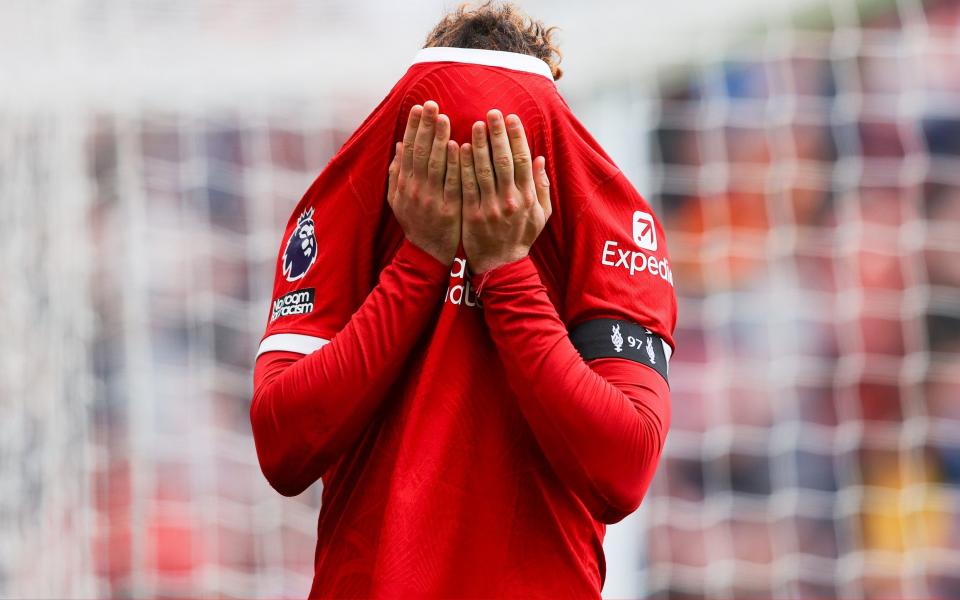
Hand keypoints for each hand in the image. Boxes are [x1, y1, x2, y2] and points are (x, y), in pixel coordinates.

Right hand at [387, 101, 462, 264]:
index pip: (408, 149)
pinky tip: (456, 146)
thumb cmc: (417, 223)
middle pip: (420, 152)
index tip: (418, 107)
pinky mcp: (448, 210)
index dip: (413, 127)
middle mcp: (415, 189)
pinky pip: (451, 183)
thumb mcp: (399, 199)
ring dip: (438, 139)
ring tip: (443, 118)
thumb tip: (398, 145)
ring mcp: (431, 200)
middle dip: (425, 126)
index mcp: (404, 184)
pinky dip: (453, 164)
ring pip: (434, 165)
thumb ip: (397, 173)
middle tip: (431, 104)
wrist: (428, 253)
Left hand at [459, 110, 551, 273]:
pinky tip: (459, 148)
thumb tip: (539, 159)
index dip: (517, 137)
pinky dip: (463, 165)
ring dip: (479, 145)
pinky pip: (467, 185)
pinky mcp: (472, 215)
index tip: (511, 118)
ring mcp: (490, 208)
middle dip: (498, 134)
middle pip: (504, 161)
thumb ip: (541, 187)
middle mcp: (510, 201)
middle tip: (492, 112)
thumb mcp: (540, 215)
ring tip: (475, 123)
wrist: (499, 265)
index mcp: (527, 198)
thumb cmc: (520, 237)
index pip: (523, 160)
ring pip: (484, 170)